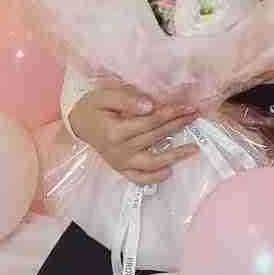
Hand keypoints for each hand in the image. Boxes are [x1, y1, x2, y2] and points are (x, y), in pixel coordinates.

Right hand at [68, 86, 198, 185]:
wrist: (79, 123)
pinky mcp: (121, 169)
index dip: (170, 113)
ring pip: (153, 162)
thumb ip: (127, 99)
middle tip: (195, 115)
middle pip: (155, 137)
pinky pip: (140, 179)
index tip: (187, 106)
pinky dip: (155, 178)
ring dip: (175, 155)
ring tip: (194, 148)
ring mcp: (121, 163)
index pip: (150, 121)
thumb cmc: (93, 106)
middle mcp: (119, 150)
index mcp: (115, 131)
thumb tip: (150, 106)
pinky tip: (170, 170)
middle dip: (177, 125)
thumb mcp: (105, 96)